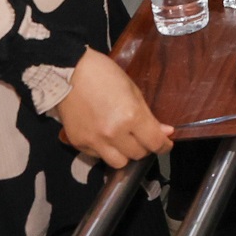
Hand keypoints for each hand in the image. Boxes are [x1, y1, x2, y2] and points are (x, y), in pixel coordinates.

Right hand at [55, 49, 173, 167]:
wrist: (70, 72)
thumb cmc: (105, 75)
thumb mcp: (133, 91)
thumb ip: (148, 115)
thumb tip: (165, 132)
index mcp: (131, 117)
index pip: (154, 143)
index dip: (164, 146)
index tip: (166, 144)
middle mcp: (113, 133)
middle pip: (138, 155)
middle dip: (144, 147)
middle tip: (142, 136)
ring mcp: (95, 141)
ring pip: (119, 163)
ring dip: (125, 154)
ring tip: (124, 141)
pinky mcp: (79, 143)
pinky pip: (99, 156)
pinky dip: (105, 150)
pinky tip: (105, 136)